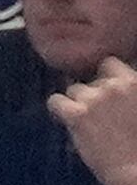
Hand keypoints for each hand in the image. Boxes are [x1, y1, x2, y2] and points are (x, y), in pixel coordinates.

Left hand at [49, 57, 136, 184]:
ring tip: (85, 119)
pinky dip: (57, 108)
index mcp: (136, 81)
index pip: (114, 65)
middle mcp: (117, 84)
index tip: (112, 95)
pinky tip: (64, 117)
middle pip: (96, 77)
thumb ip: (130, 97)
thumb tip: (120, 102)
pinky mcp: (78, 116)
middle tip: (100, 112)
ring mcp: (96, 98)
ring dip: (79, 101)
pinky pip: (55, 102)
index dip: (110, 79)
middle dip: (97, 91)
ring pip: (76, 89)